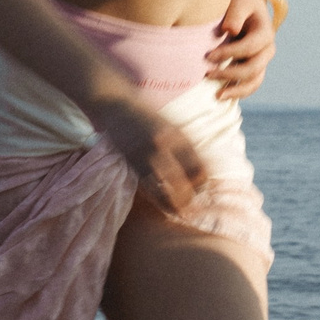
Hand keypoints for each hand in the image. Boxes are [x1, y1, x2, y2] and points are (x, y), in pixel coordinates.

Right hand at [88, 95, 206, 212]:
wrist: (117, 107)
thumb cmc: (147, 117)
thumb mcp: (172, 127)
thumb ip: (185, 147)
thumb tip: (201, 171)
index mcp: (179, 137)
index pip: (198, 167)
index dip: (202, 182)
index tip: (201, 187)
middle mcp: (165, 147)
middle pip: (184, 182)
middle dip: (190, 197)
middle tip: (192, 205)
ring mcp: (147, 157)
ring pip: (166, 190)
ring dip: (175, 204)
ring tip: (181, 212)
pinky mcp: (133, 164)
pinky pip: (150, 188)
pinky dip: (159, 200)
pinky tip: (164, 206)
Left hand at [208, 0, 277, 98]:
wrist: (247, 8)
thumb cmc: (241, 3)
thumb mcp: (240, 2)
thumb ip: (235, 14)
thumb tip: (230, 30)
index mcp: (265, 33)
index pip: (249, 47)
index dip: (229, 53)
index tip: (208, 55)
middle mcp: (267, 50)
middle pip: (253, 68)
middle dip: (230, 74)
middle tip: (208, 74)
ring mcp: (262, 61)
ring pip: (254, 82)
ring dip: (236, 90)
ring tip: (217, 96)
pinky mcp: (255, 68)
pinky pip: (250, 85)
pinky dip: (238, 92)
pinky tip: (221, 95)